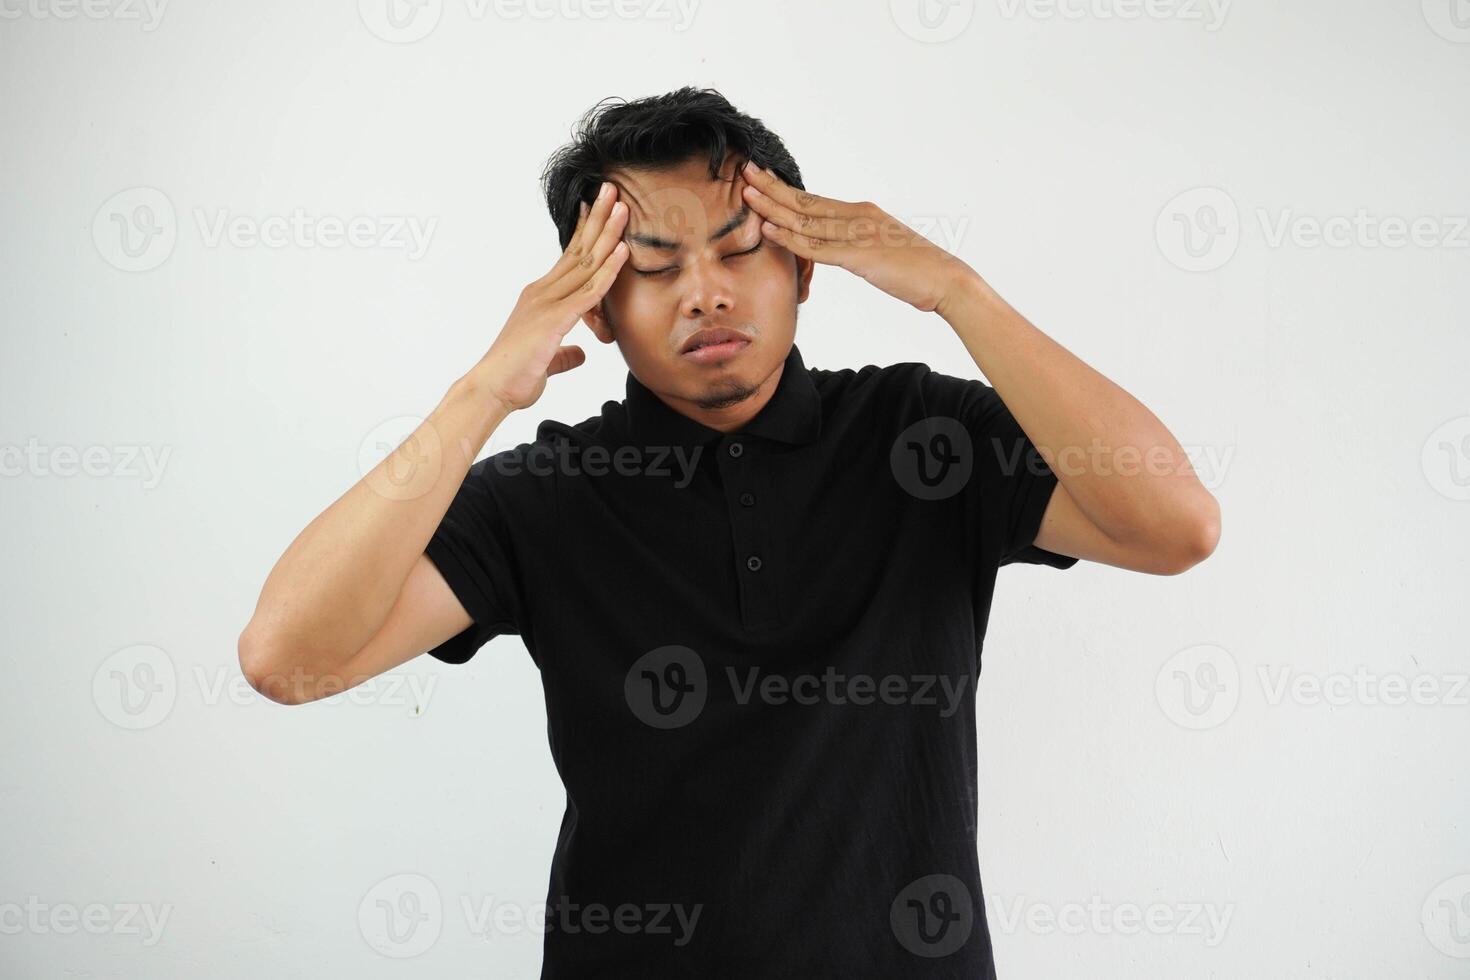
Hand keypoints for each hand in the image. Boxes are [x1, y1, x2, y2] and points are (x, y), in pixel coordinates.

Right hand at [473, 183, 629, 411]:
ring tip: (622, 206)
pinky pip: (589, 290)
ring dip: (606, 234)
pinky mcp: (555, 320)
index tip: (597, 208)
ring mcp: (548, 303)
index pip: (568, 257)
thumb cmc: (515, 376)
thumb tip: (579, 354)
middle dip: (597, 218)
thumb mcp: (548, 360)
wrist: (492, 389)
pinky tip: (623, 251)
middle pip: (577, 249)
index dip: (585, 231)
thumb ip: (566, 354)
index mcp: (540, 297)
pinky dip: (608, 270)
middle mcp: (542, 292)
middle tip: (611, 189)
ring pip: (585, 262)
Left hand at [739, 162, 974, 314]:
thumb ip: (855, 245)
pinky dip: (791, 238)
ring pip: (807, 219)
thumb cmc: (915, 269)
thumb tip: (835, 249)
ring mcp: (858, 234)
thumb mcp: (879, 251)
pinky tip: (770, 230)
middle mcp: (857, 216)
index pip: (814, 198)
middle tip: (744, 171)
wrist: (944, 279)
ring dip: (774, 207)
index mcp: (861, 213)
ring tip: (746, 194)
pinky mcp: (860, 255)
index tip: (761, 177)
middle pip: (805, 200)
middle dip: (771, 187)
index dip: (784, 188)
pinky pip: (818, 246)